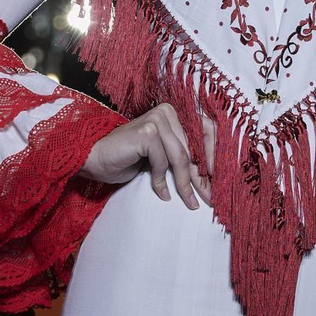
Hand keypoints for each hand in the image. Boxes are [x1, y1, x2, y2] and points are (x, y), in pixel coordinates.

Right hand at [81, 105, 215, 207]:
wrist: (96, 159)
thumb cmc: (129, 159)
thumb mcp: (164, 158)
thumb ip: (185, 159)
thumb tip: (211, 178)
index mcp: (176, 113)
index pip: (207, 131)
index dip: (216, 155)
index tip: (220, 179)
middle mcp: (167, 111)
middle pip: (195, 148)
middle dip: (202, 177)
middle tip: (210, 198)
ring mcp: (156, 119)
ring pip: (181, 157)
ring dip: (185, 184)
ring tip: (190, 203)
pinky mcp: (147, 132)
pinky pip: (163, 162)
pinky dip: (161, 181)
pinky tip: (162, 193)